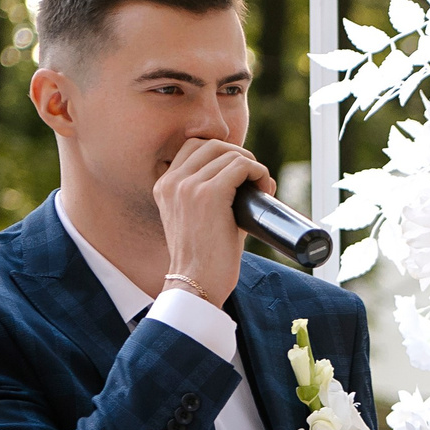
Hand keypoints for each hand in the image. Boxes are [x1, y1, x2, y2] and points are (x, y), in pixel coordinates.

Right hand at [153, 138, 274, 305]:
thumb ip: (214, 196)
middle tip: (254, 178)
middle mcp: (172, 182)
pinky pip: (241, 166)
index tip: (238, 173)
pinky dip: (259, 172)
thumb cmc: (203, 259)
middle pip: (212, 144)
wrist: (196, 284)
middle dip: (238, 155)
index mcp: (165, 186)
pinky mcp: (209, 194)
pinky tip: (264, 189)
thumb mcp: (198, 220)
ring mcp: (189, 186)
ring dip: (252, 166)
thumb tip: (252, 180)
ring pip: (230, 154)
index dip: (222, 154)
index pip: (193, 147)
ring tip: (261, 188)